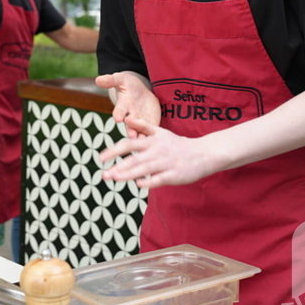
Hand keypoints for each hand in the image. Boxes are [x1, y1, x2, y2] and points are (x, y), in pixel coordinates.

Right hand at [95, 72, 160, 137]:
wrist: (140, 92)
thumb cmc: (128, 85)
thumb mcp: (121, 79)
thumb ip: (111, 80)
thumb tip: (98, 79)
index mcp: (123, 105)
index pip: (119, 110)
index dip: (118, 114)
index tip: (118, 118)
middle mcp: (130, 115)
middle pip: (130, 125)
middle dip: (131, 130)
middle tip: (132, 136)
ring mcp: (140, 120)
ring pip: (140, 131)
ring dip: (141, 136)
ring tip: (144, 141)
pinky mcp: (151, 122)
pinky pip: (152, 130)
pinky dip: (153, 136)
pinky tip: (156, 141)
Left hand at [98, 116, 214, 187]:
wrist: (203, 153)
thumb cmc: (178, 145)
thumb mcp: (161, 132)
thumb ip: (143, 126)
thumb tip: (126, 119)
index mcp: (152, 141)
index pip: (129, 145)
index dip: (114, 150)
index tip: (101, 158)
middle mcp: (157, 151)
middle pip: (134, 159)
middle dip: (118, 167)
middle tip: (103, 174)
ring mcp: (166, 163)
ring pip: (145, 169)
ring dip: (129, 174)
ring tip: (115, 178)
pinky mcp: (174, 174)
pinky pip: (160, 179)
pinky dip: (149, 181)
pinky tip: (138, 185)